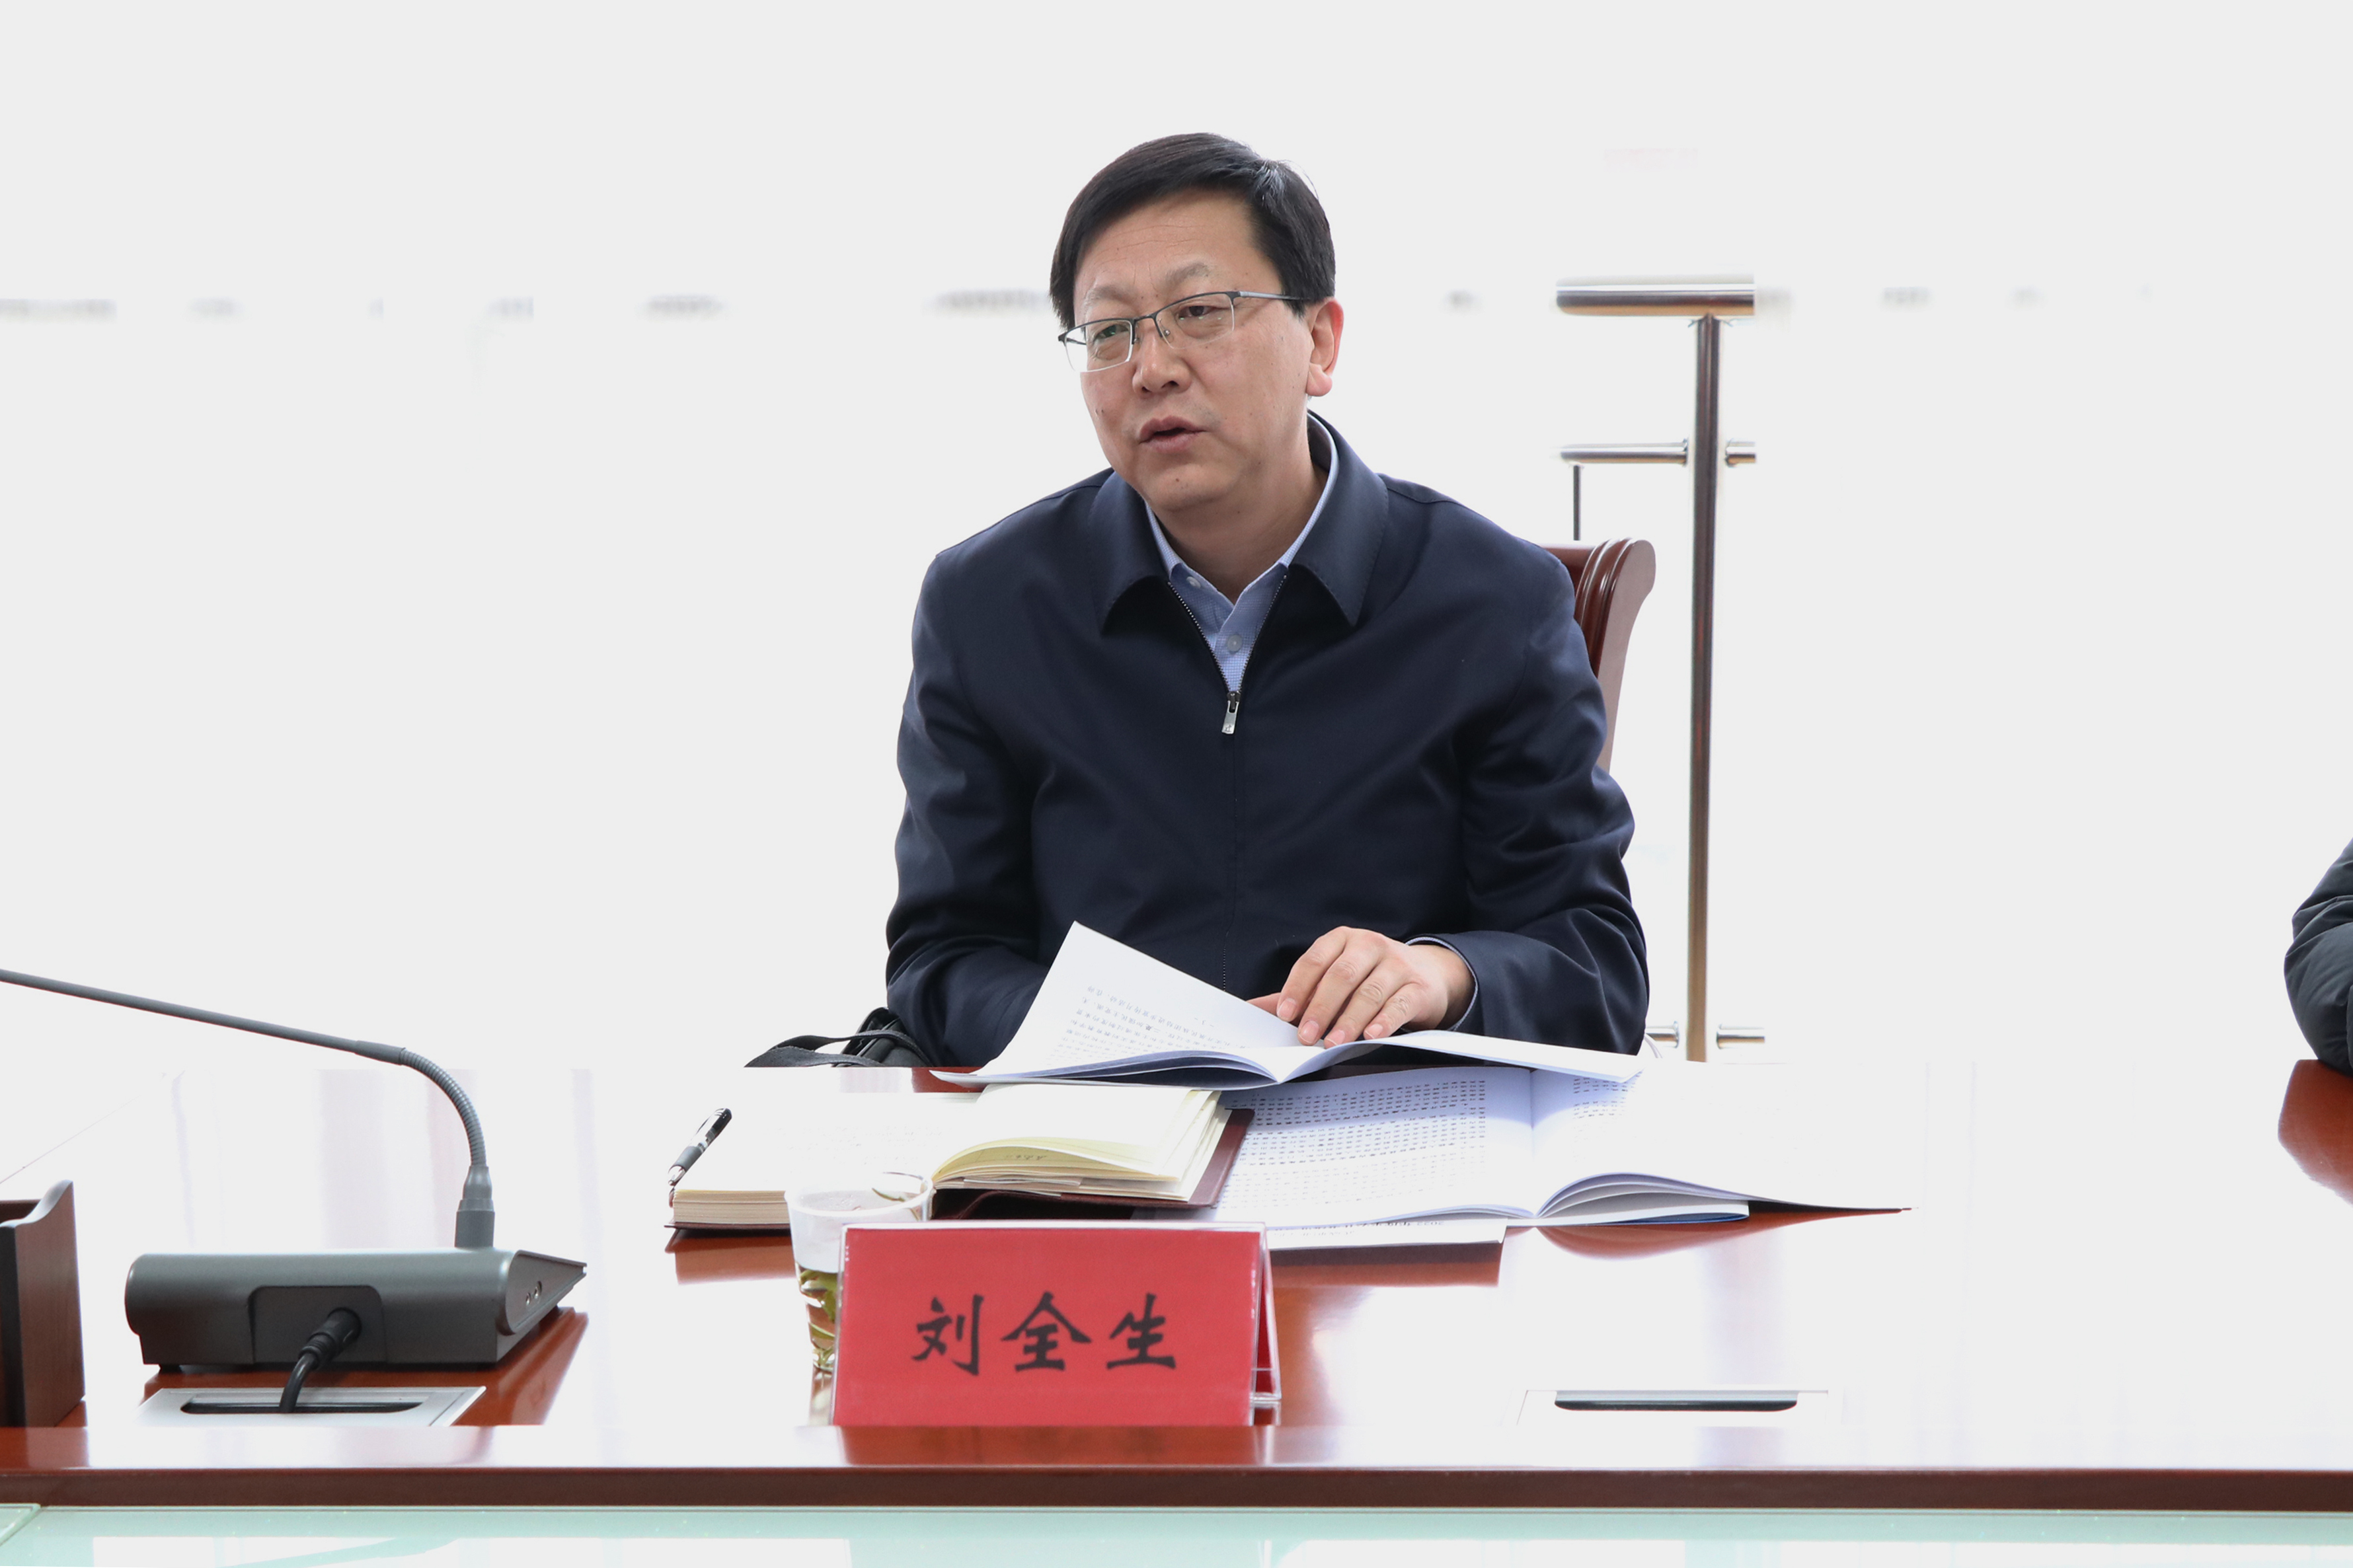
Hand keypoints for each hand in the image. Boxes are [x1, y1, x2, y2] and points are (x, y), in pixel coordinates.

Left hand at [1248, 927, 1472, 1045]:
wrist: (1429, 974)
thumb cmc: (1371, 977)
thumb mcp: (1335, 977)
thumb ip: (1299, 993)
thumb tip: (1253, 1009)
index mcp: (1342, 939)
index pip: (1314, 960)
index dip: (1297, 987)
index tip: (1284, 1013)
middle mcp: (1370, 945)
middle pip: (1341, 976)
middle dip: (1320, 1007)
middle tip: (1306, 1036)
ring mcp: (1397, 964)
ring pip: (1369, 991)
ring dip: (1349, 1019)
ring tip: (1334, 1042)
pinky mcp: (1418, 986)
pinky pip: (1399, 1003)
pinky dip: (1384, 1021)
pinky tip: (1371, 1035)